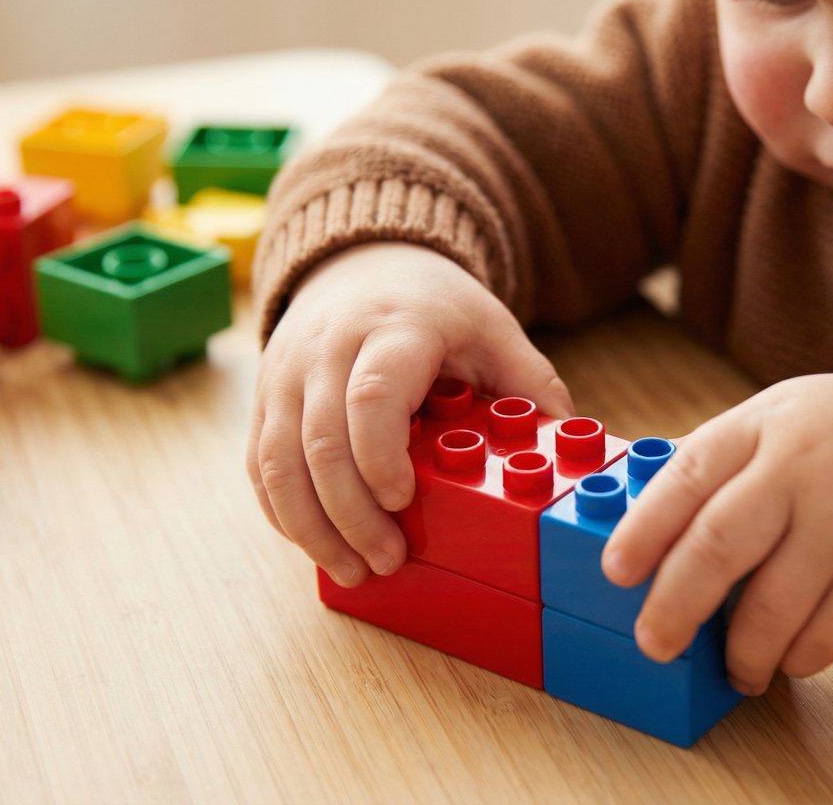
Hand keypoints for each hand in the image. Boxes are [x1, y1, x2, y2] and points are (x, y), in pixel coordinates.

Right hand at [247, 242, 572, 586]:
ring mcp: (287, 374)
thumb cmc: (435, 308)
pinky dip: (284, 512)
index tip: (403, 501)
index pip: (371, 395)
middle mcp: (328, 349)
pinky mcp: (267, 399)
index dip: (380, 456)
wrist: (362, 263)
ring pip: (277, 460)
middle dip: (350, 514)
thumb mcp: (493, 329)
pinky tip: (318, 545)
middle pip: (320, 441)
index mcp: (394, 330)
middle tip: (387, 560)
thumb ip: (530, 382)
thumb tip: (572, 441)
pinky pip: (260, 464)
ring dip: (311, 527)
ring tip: (352, 569)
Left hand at [601, 372, 832, 694]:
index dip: (644, 528)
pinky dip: (795, 657)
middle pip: (717, 546)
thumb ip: (723, 454)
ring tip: (733, 667)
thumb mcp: (788, 413)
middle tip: (654, 643)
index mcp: (765, 424)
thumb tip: (642, 500)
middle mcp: (801, 471)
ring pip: (768, 608)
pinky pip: (823, 636)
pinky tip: (786, 657)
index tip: (617, 571)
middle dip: (674, 606)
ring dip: (739, 651)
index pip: (688, 475)